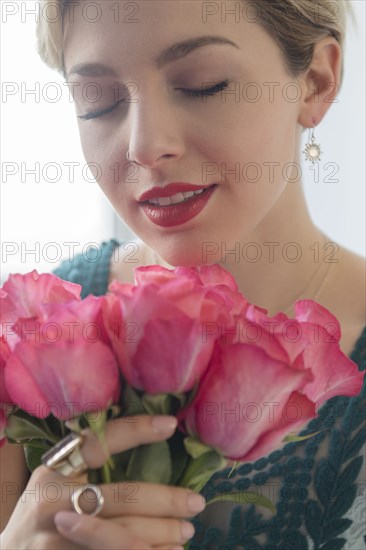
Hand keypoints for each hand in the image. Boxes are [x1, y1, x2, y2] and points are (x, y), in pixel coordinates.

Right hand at [1, 415, 205, 548]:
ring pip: (122, 534)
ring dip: (160, 533)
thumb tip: (150, 460)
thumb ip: (87, 472)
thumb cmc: (42, 516)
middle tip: (195, 502)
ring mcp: (55, 536)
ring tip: (186, 531)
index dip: (135, 430)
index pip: (99, 442)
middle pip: (121, 497)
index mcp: (54, 470)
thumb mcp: (54, 485)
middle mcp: (52, 500)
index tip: (170, 424)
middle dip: (165, 500)